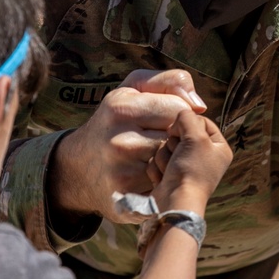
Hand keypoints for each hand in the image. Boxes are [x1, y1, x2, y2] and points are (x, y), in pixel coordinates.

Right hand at [50, 69, 205, 220]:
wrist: (79, 165)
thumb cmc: (116, 120)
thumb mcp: (133, 89)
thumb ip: (170, 82)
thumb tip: (198, 106)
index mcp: (122, 108)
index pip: (179, 109)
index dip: (179, 114)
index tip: (164, 119)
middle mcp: (120, 140)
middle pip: (177, 138)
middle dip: (175, 138)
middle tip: (157, 139)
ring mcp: (123, 171)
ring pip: (172, 162)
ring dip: (170, 160)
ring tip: (151, 156)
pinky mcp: (128, 197)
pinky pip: (163, 184)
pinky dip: (161, 180)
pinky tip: (148, 175)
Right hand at [150, 109, 231, 213]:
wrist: (175, 202)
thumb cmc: (191, 170)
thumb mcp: (196, 136)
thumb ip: (188, 117)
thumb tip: (179, 117)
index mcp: (218, 148)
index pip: (200, 121)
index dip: (187, 123)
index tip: (181, 132)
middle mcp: (204, 157)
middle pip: (181, 133)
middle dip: (174, 143)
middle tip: (178, 156)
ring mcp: (186, 167)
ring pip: (167, 146)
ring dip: (164, 157)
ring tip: (171, 171)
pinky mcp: (170, 175)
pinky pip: (158, 160)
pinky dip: (158, 168)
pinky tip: (164, 179)